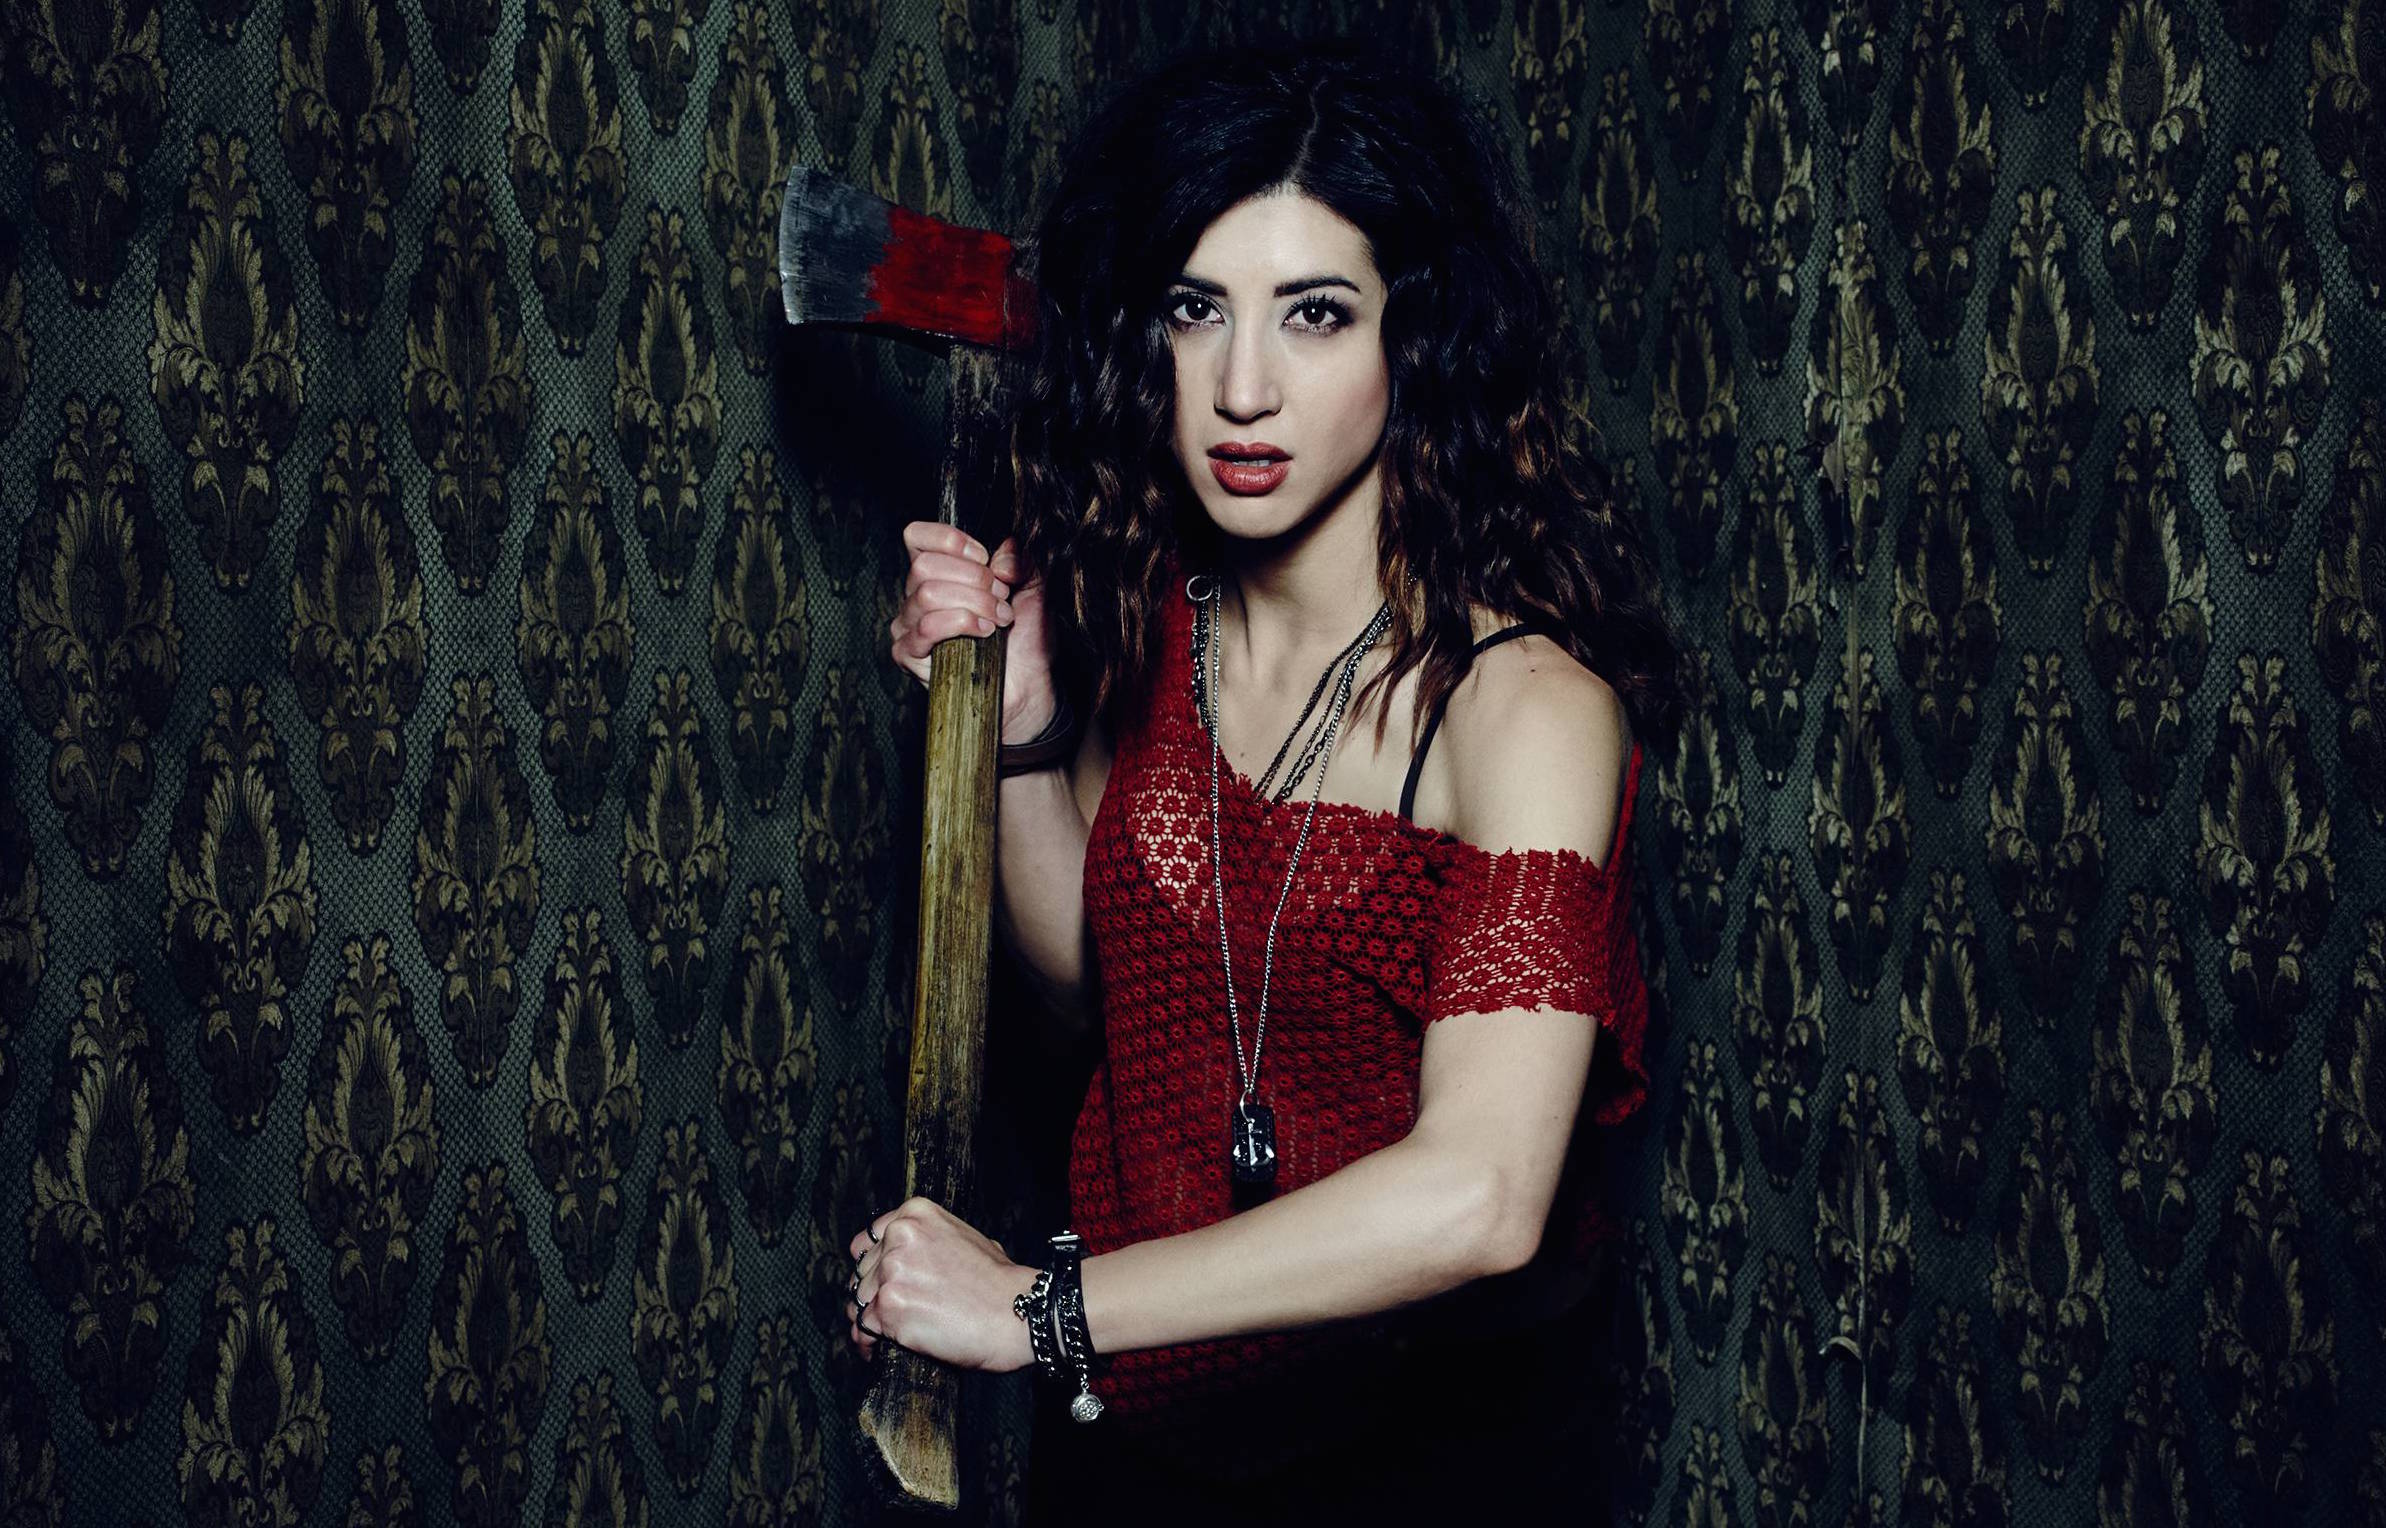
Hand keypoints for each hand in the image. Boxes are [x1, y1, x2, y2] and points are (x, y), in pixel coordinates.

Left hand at [844, 1198, 1039, 1372]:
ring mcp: (891, 1273)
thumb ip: (928, 1240)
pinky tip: (877, 1351)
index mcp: (914, 1215)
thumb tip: (910, 1259)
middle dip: (872, 1293)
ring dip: (868, 1319)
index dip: (872, 1265)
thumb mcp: (965, 1237)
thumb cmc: (998, 1280)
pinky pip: (862, 1331)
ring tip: (880, 1335)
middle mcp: (898, 1239)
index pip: (868, 1241)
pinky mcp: (889, 1309)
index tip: (878, 1281)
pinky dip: (867, 1344)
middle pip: (862, 1272)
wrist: (1015, 1311)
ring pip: (859, 1301)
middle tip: (886, 1312)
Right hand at [888, 523, 1060, 744]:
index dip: (950, 540)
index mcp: (940, 572)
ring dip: (973, 603)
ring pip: (927, 594)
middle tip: (1001, 599)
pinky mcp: (909, 655)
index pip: (917, 537)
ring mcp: (909, 626)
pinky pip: (925, 628)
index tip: (985, 558)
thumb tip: (1003, 552)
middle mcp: (917, 596)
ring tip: (999, 619)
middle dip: (973, 579)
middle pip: (925, 566)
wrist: (1030, 685)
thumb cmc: (1027, 638)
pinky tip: (984, 634)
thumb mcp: (1034, 589)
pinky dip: (960, 624)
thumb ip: (1022, 561)